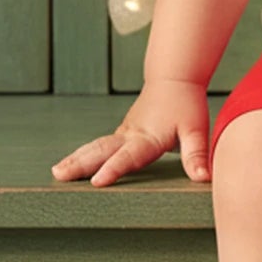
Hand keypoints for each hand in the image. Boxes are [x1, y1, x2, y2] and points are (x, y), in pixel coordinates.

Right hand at [50, 77, 210, 187]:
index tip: (97, 181)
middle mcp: (130, 135)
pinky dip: (83, 154)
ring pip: (96, 146)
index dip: (114, 169)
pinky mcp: (121, 134)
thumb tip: (204, 178)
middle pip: (102, 150)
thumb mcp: (196, 130)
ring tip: (57, 172)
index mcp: (148, 137)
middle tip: (59, 175)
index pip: (129, 156)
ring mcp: (123, 133)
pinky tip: (71, 165)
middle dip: (81, 163)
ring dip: (76, 158)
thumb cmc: (186, 105)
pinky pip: (99, 145)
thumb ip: (197, 155)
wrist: (174, 79)